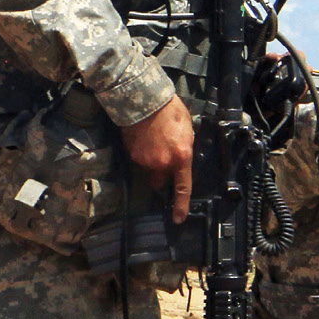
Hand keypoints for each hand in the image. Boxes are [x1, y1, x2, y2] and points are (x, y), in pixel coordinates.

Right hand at [120, 96, 194, 222]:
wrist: (144, 99)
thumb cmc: (170, 111)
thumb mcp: (187, 129)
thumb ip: (185, 147)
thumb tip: (182, 157)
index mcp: (181, 156)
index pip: (182, 187)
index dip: (181, 205)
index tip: (178, 218)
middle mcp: (163, 163)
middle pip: (160, 182)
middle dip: (162, 177)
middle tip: (163, 160)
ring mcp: (145, 161)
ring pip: (148, 172)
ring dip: (151, 165)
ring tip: (154, 143)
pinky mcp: (132, 155)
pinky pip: (138, 162)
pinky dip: (141, 155)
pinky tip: (144, 140)